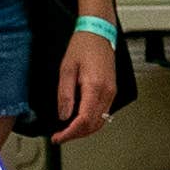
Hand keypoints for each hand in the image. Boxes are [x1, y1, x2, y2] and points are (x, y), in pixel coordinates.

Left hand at [50, 21, 120, 138]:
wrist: (98, 33)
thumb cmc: (83, 46)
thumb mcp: (66, 70)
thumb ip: (65, 95)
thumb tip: (63, 115)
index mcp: (95, 87)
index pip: (84, 120)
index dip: (70, 133)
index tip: (58, 137)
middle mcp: (107, 92)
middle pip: (93, 125)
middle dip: (76, 135)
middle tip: (60, 136)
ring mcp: (112, 92)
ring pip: (100, 122)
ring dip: (84, 130)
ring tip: (68, 131)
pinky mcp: (112, 90)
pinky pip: (103, 113)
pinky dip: (91, 121)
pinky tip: (79, 120)